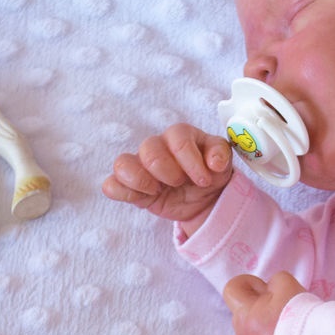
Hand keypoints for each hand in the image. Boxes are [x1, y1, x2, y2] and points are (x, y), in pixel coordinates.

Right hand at [103, 123, 233, 231]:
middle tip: (180, 183)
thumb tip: (214, 162)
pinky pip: (111, 185)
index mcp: (180, 135)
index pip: (178, 139)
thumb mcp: (223, 164)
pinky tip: (144, 197)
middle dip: (168, 171)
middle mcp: (156, 146)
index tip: (204, 180)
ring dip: (142, 180)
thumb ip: (221, 155)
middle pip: (149, 148)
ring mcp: (139, 165)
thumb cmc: (210, 173)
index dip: (191, 162)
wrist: (204, 198)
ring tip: (158, 190)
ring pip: (123, 163)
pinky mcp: (129, 186)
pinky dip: (122, 192)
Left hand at [223, 271, 306, 334]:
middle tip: (287, 314)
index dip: (248, 285)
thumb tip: (270, 291)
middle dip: (262, 311)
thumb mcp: (289, 286)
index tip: (265, 290)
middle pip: (246, 316)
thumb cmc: (302, 318)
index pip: (232, 289)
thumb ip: (274, 283)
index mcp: (246, 314)